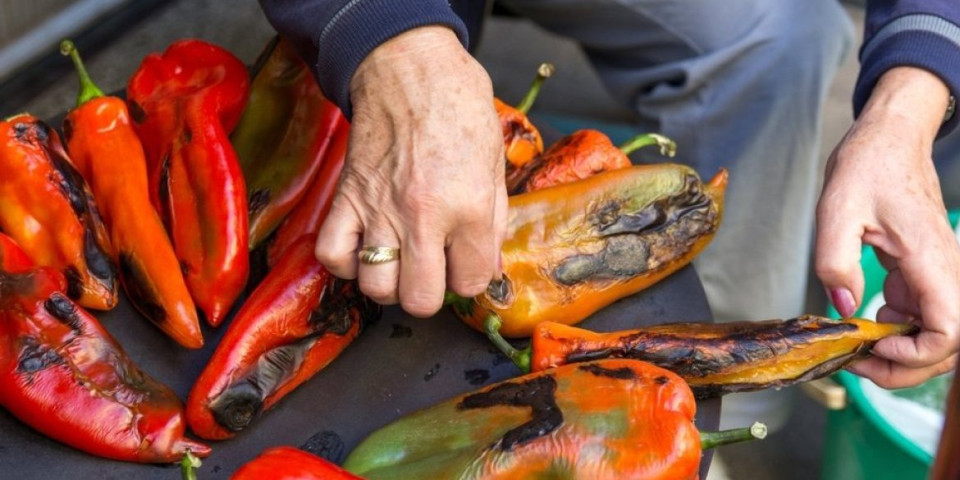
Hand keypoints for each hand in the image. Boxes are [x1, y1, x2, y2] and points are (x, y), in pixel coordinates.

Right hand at [315, 26, 506, 316]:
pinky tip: (364, 250)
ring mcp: (378, 210)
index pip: (470, 281)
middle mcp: (422, 216)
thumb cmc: (457, 107)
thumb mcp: (495, 163)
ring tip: (400, 262)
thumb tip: (485, 266)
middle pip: (420, 300)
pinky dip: (347, 263)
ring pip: (376, 288)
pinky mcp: (346, 198)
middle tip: (434, 270)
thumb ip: (492, 223)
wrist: (408, 67)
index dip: (470, 276)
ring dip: (390, 283)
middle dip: (431, 292)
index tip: (465, 261)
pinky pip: (332, 256)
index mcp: (468, 206)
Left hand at [816, 67, 959, 387]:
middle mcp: (946, 270)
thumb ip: (836, 260)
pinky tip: (869, 319)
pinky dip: (900, 330)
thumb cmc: (868, 165)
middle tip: (857, 363)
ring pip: (939, 334)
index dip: (917, 354)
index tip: (874, 346)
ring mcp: (940, 273)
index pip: (950, 329)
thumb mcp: (836, 209)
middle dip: (906, 367)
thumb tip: (842, 308)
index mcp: (930, 258)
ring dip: (903, 353)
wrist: (890, 138)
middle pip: (950, 344)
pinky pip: (925, 314)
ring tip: (858, 347)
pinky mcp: (927, 271)